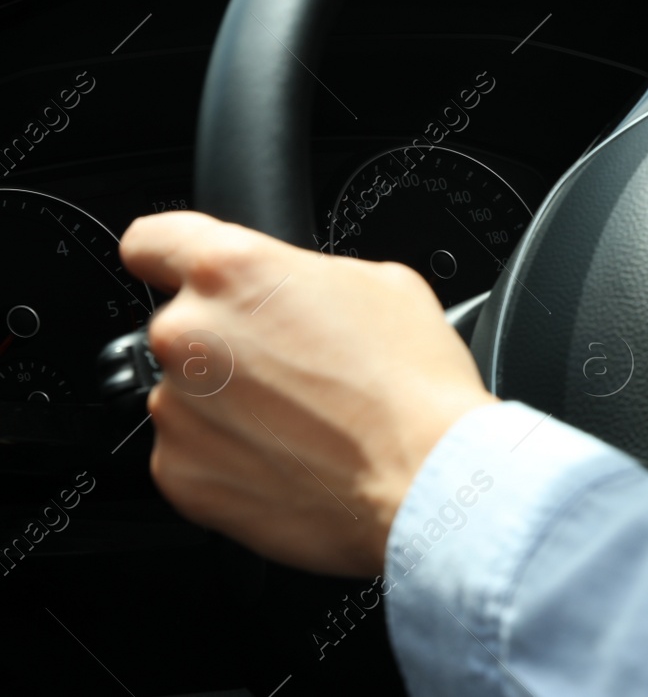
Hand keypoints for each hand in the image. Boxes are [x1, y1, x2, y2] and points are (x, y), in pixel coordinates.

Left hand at [120, 211, 495, 575]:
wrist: (425, 478)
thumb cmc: (414, 383)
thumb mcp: (381, 283)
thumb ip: (307, 275)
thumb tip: (293, 291)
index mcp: (230, 271)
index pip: (151, 241)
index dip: (171, 255)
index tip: (181, 274)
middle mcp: (187, 335)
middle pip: (182, 324)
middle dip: (227, 340)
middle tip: (293, 365)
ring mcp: (176, 409)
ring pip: (187, 392)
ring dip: (229, 402)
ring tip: (301, 421)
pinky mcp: (179, 474)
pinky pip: (191, 451)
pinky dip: (229, 454)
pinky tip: (288, 458)